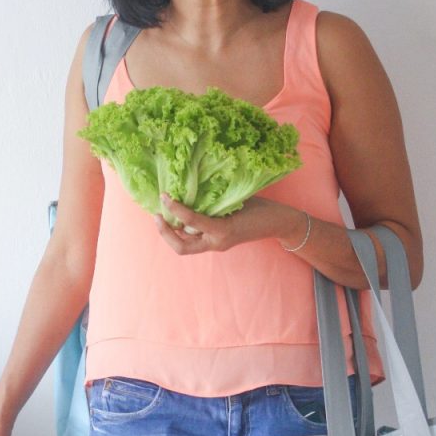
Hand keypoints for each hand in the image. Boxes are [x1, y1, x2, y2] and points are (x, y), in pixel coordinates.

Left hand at [154, 194, 285, 254]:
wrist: (279, 223)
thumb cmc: (263, 209)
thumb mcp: (239, 200)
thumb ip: (216, 199)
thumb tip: (192, 187)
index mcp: (223, 231)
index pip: (192, 221)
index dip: (176, 209)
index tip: (164, 196)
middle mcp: (217, 242)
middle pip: (181, 247)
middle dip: (164, 233)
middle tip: (156, 215)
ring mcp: (217, 244)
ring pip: (186, 245)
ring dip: (171, 233)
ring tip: (162, 214)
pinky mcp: (218, 242)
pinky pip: (195, 239)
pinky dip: (183, 229)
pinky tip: (178, 215)